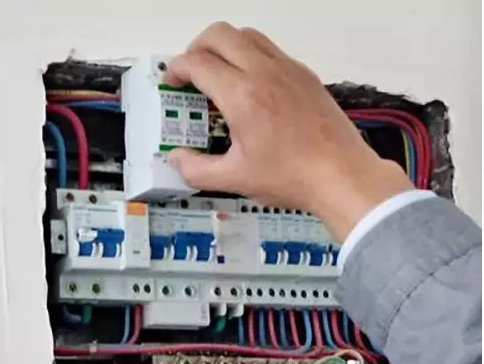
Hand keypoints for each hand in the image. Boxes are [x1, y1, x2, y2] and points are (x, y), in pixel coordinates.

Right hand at [164, 22, 412, 240]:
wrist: (342, 176)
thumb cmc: (292, 176)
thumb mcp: (234, 179)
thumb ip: (196, 169)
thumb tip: (176, 159)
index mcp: (242, 95)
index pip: (197, 62)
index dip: (176, 69)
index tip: (172, 83)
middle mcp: (264, 72)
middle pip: (218, 34)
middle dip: (195, 48)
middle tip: (191, 73)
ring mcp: (288, 69)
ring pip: (246, 34)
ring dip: (224, 47)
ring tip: (218, 75)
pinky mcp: (304, 74)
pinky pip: (270, 49)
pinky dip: (250, 55)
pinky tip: (250, 87)